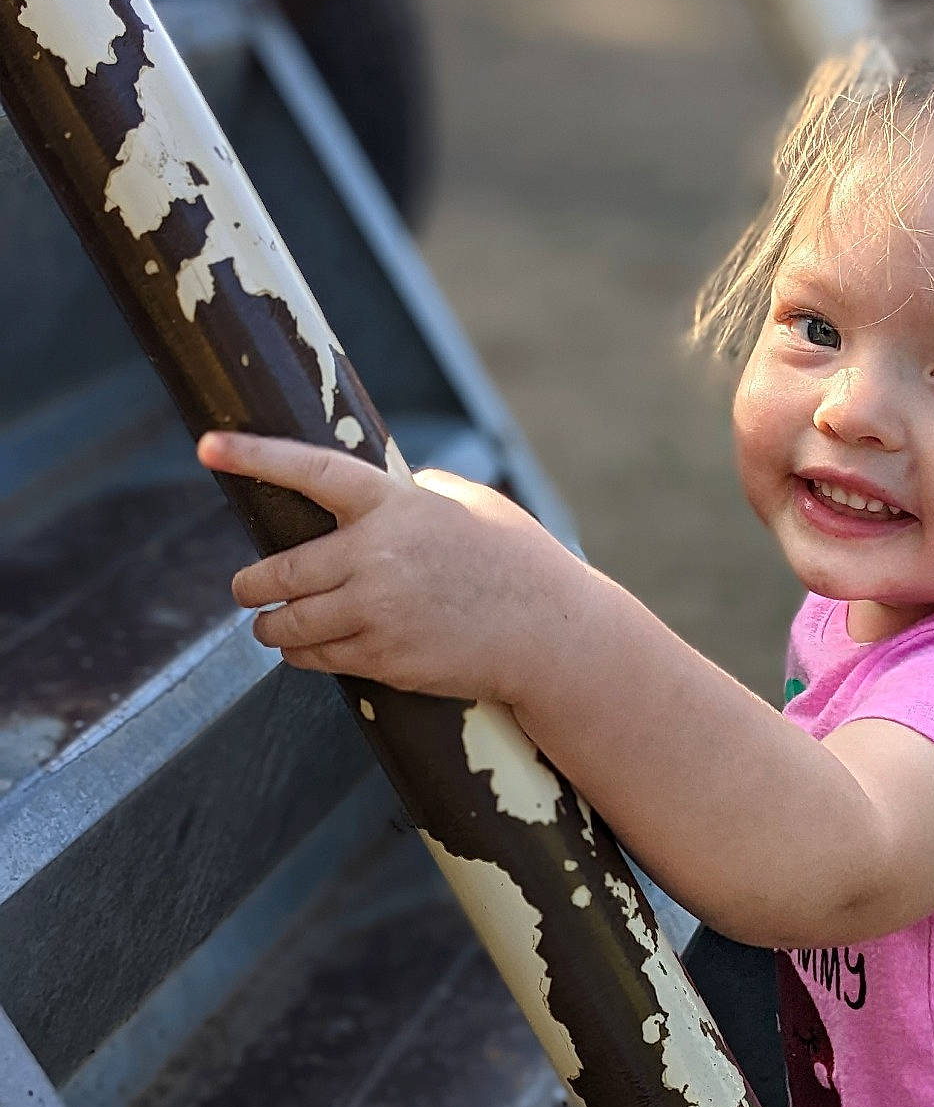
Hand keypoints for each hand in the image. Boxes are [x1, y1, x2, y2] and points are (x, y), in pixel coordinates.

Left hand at [198, 431, 580, 703]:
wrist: (552, 635)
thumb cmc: (516, 561)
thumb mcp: (469, 506)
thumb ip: (414, 494)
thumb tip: (376, 494)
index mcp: (395, 506)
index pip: (311, 473)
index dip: (256, 458)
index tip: (207, 448)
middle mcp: (378, 557)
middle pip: (278, 572)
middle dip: (251, 584)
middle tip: (246, 587)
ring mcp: (379, 612)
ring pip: (288, 624)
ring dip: (271, 626)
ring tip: (272, 624)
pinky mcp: (385, 658)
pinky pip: (318, 658)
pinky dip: (304, 654)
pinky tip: (309, 650)